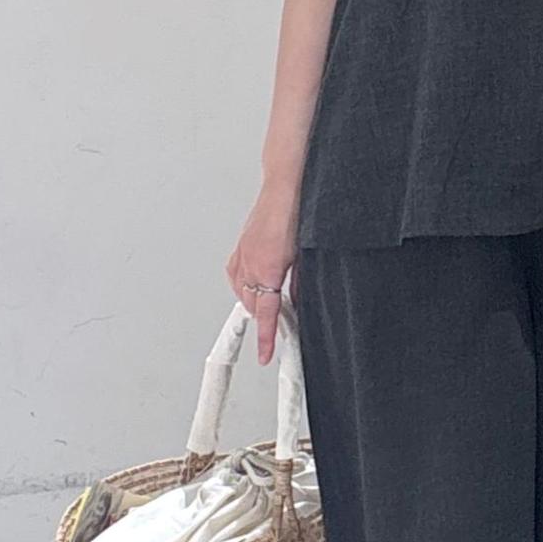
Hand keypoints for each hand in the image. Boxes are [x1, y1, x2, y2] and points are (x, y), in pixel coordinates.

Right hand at [226, 186, 299, 366]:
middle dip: (265, 316)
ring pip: (243, 291)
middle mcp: (250, 264)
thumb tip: (296, 302)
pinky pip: (237, 275)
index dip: (265, 338)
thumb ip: (300, 283)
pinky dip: (245, 283)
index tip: (264, 356)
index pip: (266, 313)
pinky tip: (256, 282)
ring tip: (272, 299)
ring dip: (255, 298)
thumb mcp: (305, 255)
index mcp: (268, 268)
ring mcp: (242, 254)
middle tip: (281, 324)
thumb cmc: (298, 214)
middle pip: (253, 304)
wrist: (285, 185)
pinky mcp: (240, 247)